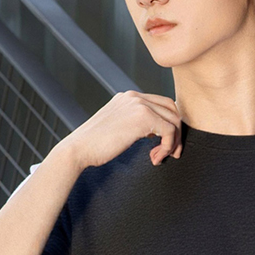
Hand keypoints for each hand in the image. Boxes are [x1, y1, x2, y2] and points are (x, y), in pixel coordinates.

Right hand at [63, 90, 182, 169]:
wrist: (78, 149)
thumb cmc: (95, 145)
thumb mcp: (119, 127)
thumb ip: (136, 123)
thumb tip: (156, 130)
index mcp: (129, 97)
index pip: (162, 105)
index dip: (169, 126)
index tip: (163, 146)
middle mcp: (135, 96)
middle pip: (172, 110)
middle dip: (176, 133)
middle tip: (170, 154)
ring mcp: (139, 104)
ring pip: (174, 121)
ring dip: (172, 143)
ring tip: (158, 157)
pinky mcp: (142, 117)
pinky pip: (170, 131)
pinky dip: (168, 147)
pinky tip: (154, 158)